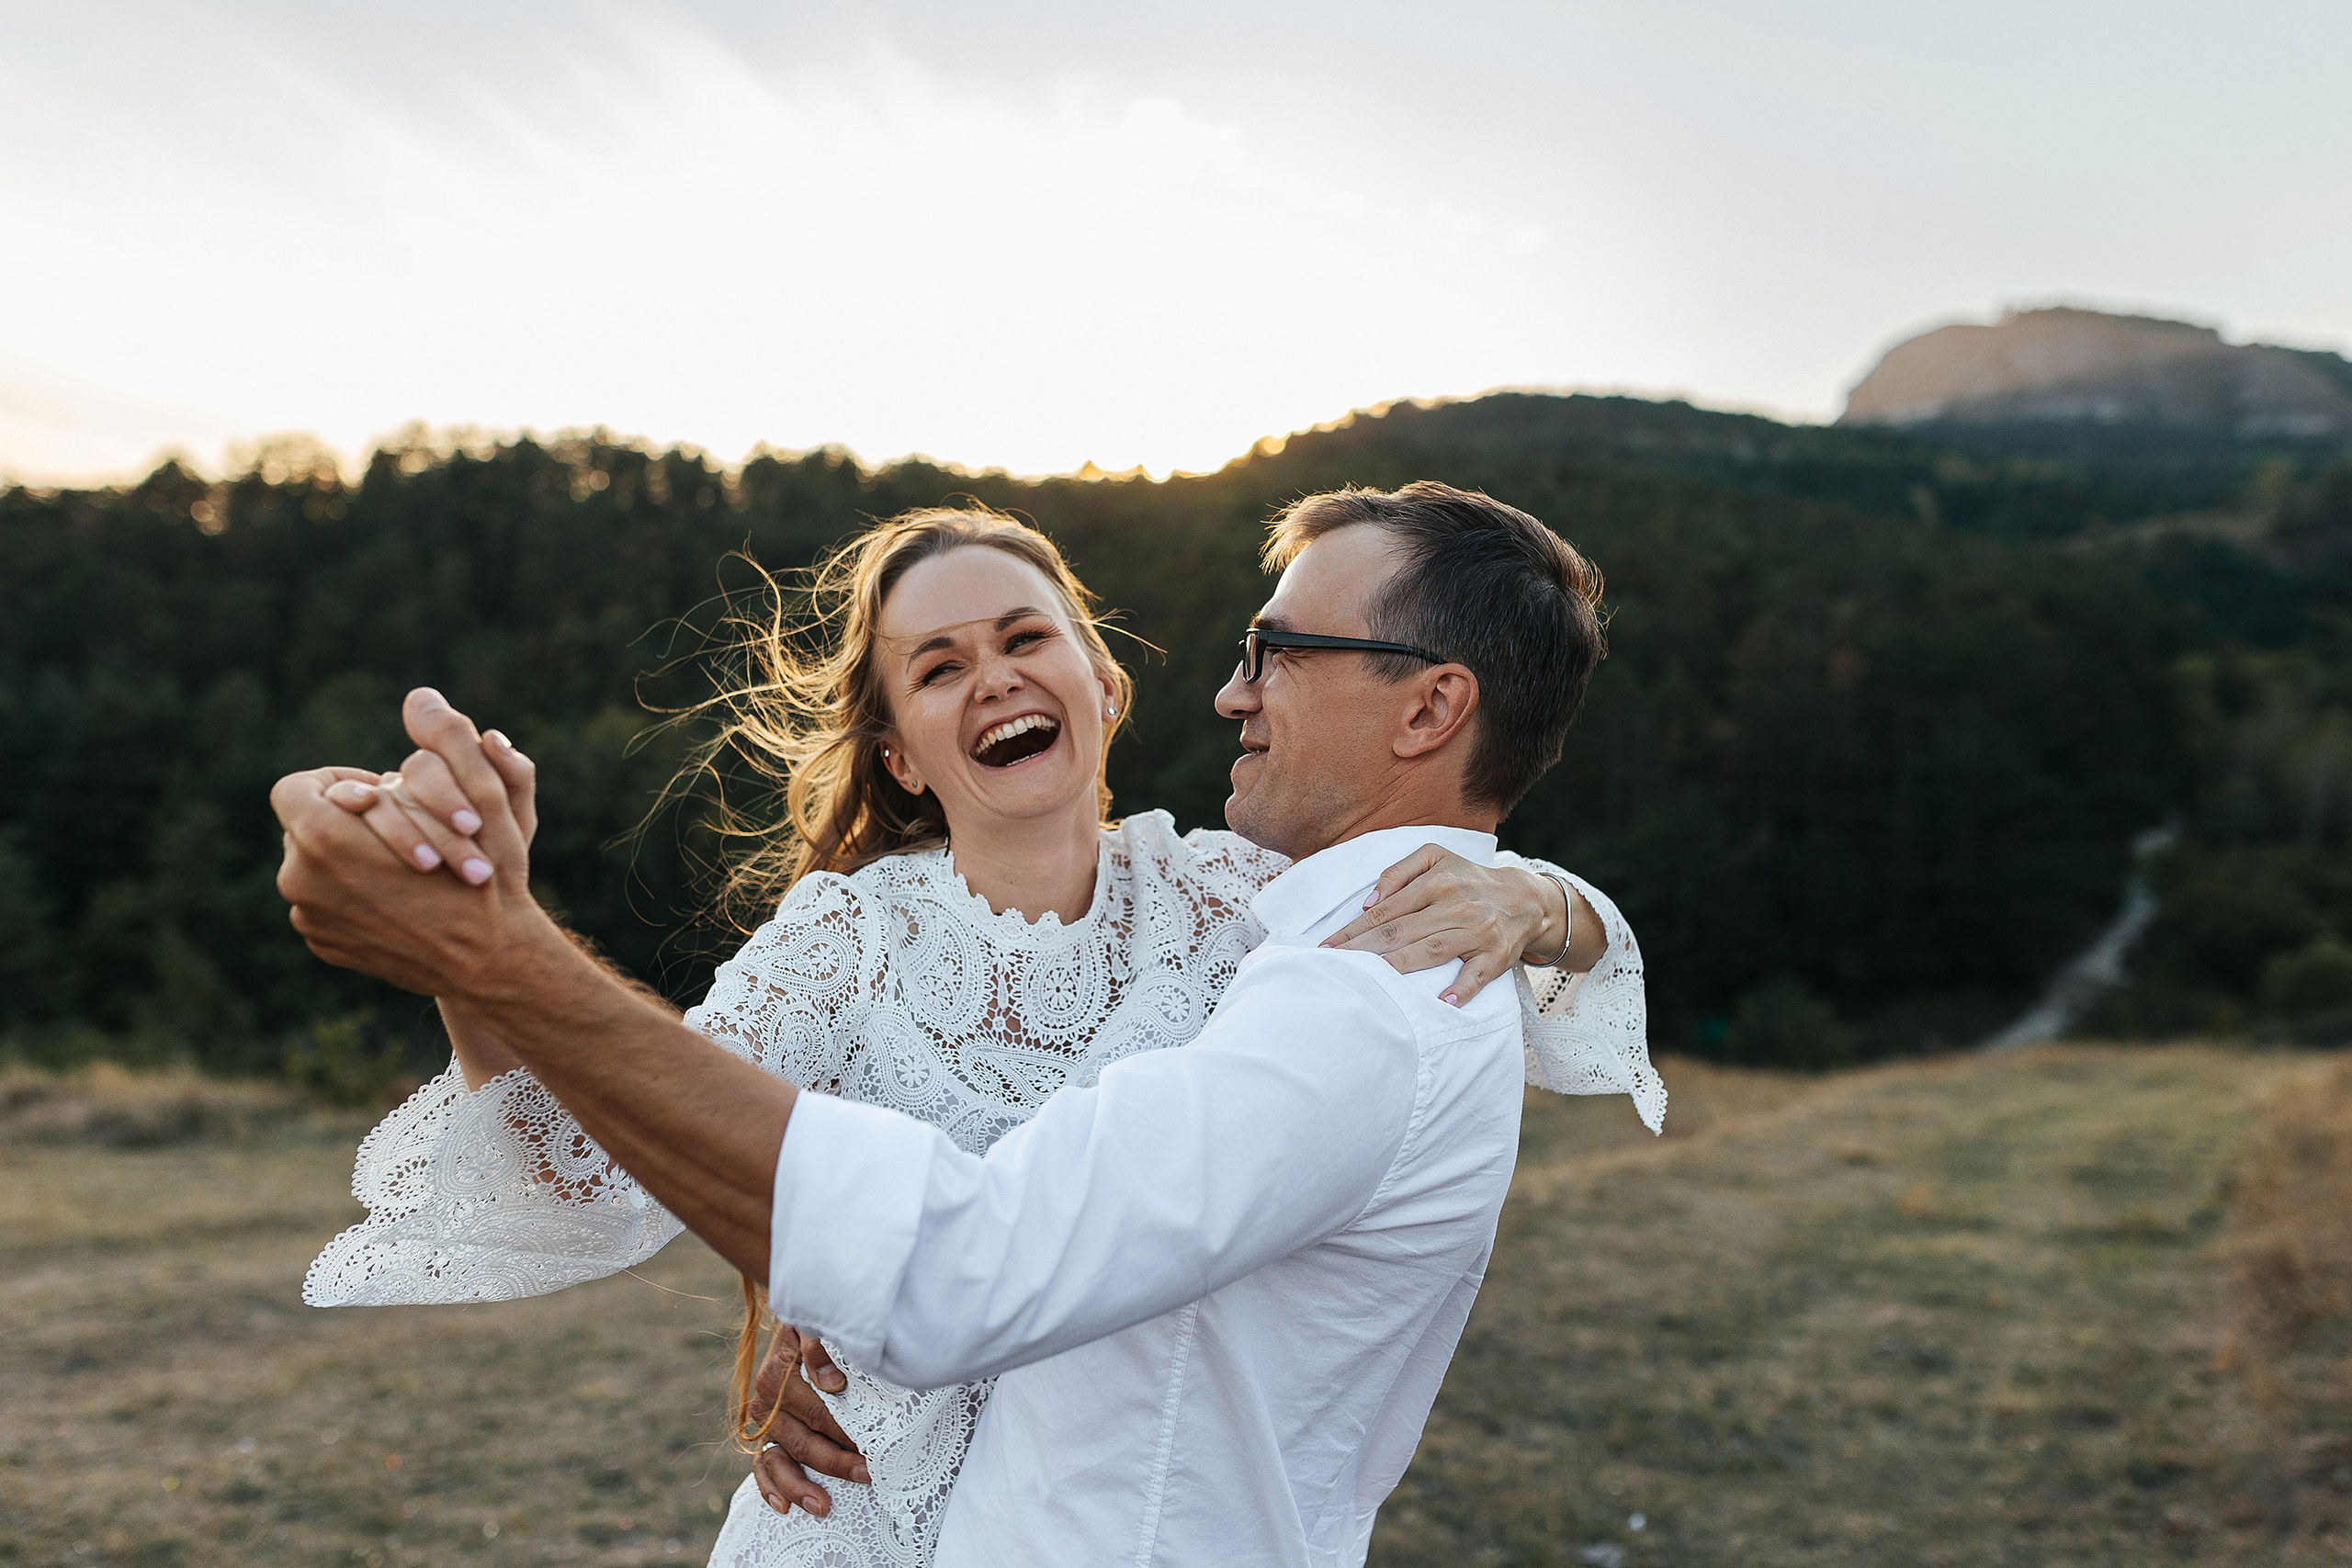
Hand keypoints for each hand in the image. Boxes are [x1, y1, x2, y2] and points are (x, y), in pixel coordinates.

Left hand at [273, 689, 556, 997]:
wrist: (491, 962)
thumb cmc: (487, 875)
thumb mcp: (478, 797)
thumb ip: (447, 738)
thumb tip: (421, 697)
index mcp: (323, 834)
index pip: (298, 786)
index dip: (340, 785)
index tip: (383, 797)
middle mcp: (299, 877)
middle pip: (308, 827)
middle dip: (352, 824)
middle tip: (406, 831)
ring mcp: (308, 917)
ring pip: (316, 866)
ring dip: (353, 859)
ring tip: (407, 865)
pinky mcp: (321, 945)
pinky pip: (324, 904)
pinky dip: (355, 897)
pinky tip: (400, 900)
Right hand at [747, 1324, 867, 1517]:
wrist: (799, 1322)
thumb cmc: (817, 1325)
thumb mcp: (817, 1324)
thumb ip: (820, 1346)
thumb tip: (832, 1383)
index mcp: (778, 1374)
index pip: (818, 1412)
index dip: (844, 1432)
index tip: (871, 1447)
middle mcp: (767, 1401)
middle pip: (803, 1440)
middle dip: (836, 1462)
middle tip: (867, 1474)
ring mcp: (765, 1421)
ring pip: (779, 1460)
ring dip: (800, 1486)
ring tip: (824, 1507)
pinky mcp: (766, 1432)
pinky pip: (762, 1465)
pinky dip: (769, 1487)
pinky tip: (784, 1508)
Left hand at [1322, 846, 1569, 1004]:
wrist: (1525, 898)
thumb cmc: (1468, 879)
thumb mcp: (1436, 857)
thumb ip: (1400, 871)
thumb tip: (1369, 900)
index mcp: (1437, 881)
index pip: (1386, 909)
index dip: (1355, 928)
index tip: (1327, 945)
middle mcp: (1455, 905)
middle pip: (1402, 930)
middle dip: (1364, 949)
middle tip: (1333, 964)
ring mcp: (1477, 931)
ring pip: (1432, 949)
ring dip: (1399, 965)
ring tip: (1370, 980)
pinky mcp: (1497, 954)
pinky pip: (1478, 974)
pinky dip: (1462, 989)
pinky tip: (1443, 1002)